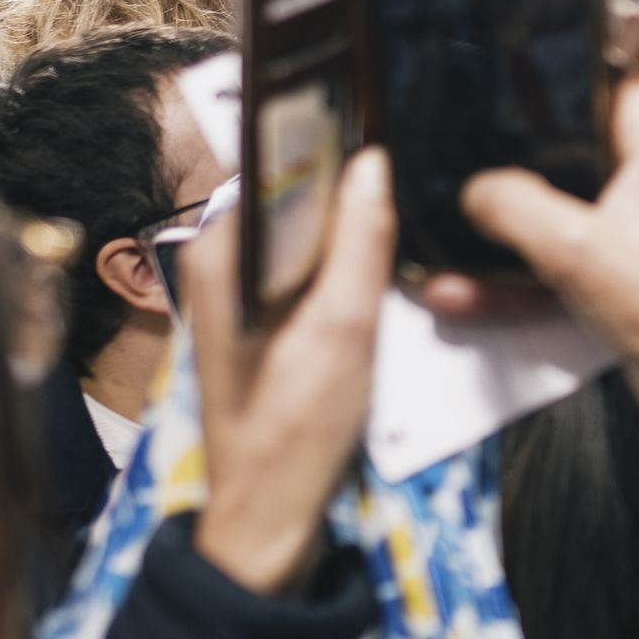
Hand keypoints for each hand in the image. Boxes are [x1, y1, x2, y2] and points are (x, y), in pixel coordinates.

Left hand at [178, 150, 394, 591]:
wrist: (269, 518)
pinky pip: (309, 265)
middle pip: (296, 194)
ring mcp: (241, 291)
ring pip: (308, 231)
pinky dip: (346, 261)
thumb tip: (375, 159)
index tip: (391, 120)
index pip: (279, 161)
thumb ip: (359, 241)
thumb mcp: (343, 329)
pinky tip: (387, 264)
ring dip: (355, 226)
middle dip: (352, 184)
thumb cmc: (297, 428)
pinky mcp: (263, 318)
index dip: (334, 138)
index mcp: (223, 254)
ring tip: (409, 210)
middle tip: (416, 169)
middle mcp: (222, 262)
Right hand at [456, 71, 638, 512]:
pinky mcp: (635, 266)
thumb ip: (517, 208)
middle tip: (468, 143)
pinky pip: (571, 253)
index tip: (516, 66)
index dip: (570, 68)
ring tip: (456, 228)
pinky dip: (530, 268)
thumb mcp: (576, 250)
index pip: (618, 74)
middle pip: (582, 139)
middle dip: (525, 151)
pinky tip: (472, 290)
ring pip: (569, 204)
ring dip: (516, 224)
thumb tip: (475, 189)